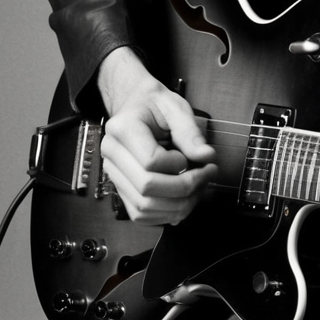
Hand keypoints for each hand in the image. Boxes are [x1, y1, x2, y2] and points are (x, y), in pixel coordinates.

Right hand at [96, 47, 216, 223]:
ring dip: (178, 205)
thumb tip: (206, 157)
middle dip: (185, 188)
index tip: (195, 158)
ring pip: (143, 207)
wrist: (135, 104)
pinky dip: (165, 214)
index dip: (179, 165)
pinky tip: (183, 201)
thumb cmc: (154, 104)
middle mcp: (112, 154)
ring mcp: (114, 173)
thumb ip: (191, 132)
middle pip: (146, 188)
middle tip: (206, 175)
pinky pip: (140, 214)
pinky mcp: (121, 187)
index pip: (151, 161)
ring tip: (198, 190)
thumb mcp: (176, 108)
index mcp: (123, 129)